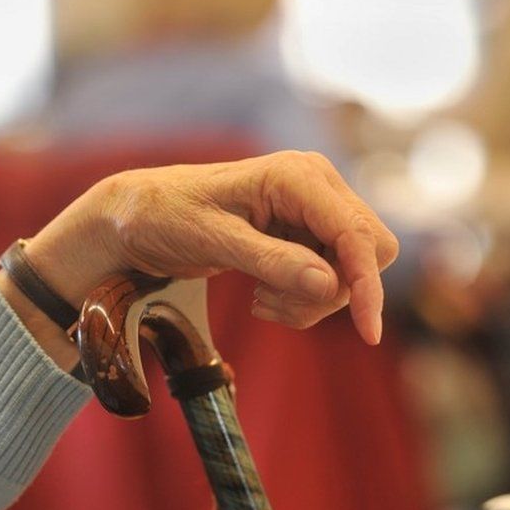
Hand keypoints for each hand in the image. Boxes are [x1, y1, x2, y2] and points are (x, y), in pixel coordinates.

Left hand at [20, 151, 397, 345]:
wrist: (142, 215)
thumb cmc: (167, 215)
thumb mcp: (211, 240)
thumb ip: (270, 260)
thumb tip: (330, 285)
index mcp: (297, 175)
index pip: (357, 234)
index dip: (367, 285)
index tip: (367, 333)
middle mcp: (316, 184)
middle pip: (367, 253)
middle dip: (331, 292)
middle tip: (271, 303)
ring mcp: (314, 207)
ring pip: (350, 271)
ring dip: (310, 299)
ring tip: (259, 298)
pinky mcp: (307, 230)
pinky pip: (331, 276)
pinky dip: (301, 297)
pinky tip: (261, 293)